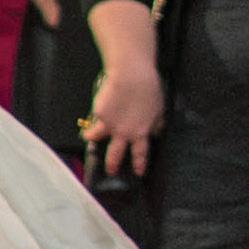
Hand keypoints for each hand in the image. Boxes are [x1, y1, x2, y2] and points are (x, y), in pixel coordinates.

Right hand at [86, 62, 165, 180]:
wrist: (131, 76)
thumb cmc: (148, 89)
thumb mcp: (159, 109)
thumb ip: (156, 123)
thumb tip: (156, 131)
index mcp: (140, 132)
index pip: (140, 153)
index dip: (138, 164)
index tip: (138, 172)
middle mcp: (123, 132)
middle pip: (115, 155)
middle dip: (112, 165)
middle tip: (110, 171)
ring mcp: (109, 124)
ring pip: (96, 138)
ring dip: (92, 139)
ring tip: (89, 139)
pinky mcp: (99, 112)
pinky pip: (95, 116)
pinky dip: (94, 114)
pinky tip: (94, 111)